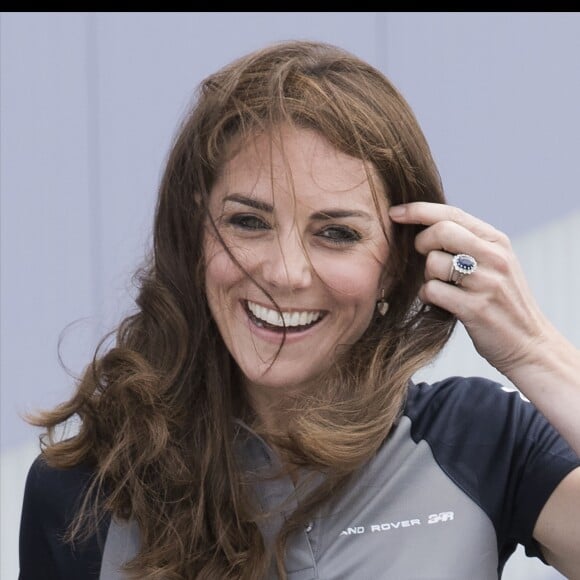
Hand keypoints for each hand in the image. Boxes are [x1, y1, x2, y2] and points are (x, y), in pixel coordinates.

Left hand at [389, 201, 552, 377]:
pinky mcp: (475, 308)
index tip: (395, 213)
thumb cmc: (502, 301)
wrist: (529, 343)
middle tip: (422, 257)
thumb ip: (468, 243)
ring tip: (440, 287)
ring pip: (433, 262)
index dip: (418, 210)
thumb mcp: (495, 264)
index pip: (452, 214)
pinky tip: (439, 303)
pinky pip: (432, 291)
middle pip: (440, 231)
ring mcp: (486, 282)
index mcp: (497, 242)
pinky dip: (427, 296)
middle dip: (421, 242)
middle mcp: (494, 257)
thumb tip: (424, 225)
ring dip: (426, 276)